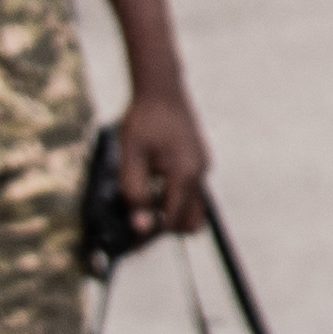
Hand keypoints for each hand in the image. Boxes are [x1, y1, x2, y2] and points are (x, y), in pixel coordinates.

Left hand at [117, 85, 210, 236]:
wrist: (162, 89)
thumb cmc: (144, 119)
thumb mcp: (130, 156)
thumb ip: (135, 192)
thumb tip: (139, 225)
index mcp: (184, 174)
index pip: (170, 220)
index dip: (150, 236)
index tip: (132, 244)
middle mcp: (198, 174)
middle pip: (189, 222)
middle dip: (165, 230)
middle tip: (138, 226)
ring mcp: (201, 167)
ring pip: (193, 209)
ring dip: (171, 214)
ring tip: (144, 207)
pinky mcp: (198, 161)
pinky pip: (191, 191)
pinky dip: (173, 198)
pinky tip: (152, 186)